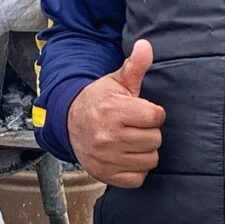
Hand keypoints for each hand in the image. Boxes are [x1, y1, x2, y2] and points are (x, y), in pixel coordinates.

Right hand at [66, 40, 165, 188]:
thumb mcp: (115, 81)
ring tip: (132, 140)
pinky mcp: (105, 174)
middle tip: (135, 126)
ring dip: (145, 151)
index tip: (142, 111)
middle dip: (149, 132)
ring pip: (150, 160)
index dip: (153, 113)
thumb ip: (134, 66)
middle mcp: (108, 136)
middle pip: (155, 139)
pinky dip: (137, 170)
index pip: (155, 117)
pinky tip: (128, 156)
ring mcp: (106, 158)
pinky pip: (138, 178)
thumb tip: (145, 45)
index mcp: (112, 111)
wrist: (68, 122)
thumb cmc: (98, 100)